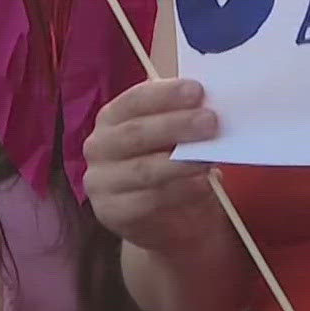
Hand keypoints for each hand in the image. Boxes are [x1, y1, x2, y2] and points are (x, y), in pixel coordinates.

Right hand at [82, 78, 225, 255]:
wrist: (167, 219)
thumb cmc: (169, 164)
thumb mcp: (173, 137)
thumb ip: (183, 119)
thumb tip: (209, 107)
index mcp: (112, 117)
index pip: (134, 100)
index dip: (165, 94)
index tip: (197, 90)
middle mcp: (99, 146)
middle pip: (136, 132)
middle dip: (175, 125)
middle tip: (210, 121)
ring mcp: (101, 181)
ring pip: (142, 169)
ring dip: (179, 162)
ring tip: (209, 158)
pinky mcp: (112, 212)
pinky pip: (148, 200)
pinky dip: (179, 191)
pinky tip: (201, 185)